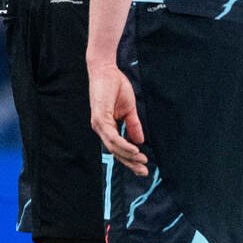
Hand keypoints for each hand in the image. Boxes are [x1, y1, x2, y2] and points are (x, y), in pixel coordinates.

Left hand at [87, 58, 146, 173]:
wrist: (106, 70)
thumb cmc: (115, 86)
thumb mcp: (129, 110)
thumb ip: (134, 125)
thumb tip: (140, 141)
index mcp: (107, 126)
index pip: (118, 147)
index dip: (130, 158)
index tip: (143, 167)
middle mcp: (101, 128)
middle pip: (115, 151)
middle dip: (130, 163)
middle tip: (144, 172)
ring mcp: (99, 124)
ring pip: (113, 146)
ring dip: (128, 155)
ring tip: (142, 161)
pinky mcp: (100, 118)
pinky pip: (112, 136)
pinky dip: (123, 144)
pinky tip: (134, 149)